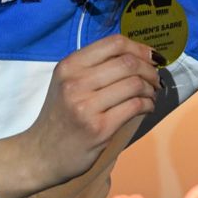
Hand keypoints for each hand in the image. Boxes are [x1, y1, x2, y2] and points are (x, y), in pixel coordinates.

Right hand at [0, 35, 160, 197]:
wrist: (41, 154)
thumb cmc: (60, 116)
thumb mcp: (67, 83)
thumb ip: (95, 67)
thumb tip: (139, 56)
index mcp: (69, 66)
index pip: (114, 43)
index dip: (140, 48)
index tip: (151, 57)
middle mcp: (75, 82)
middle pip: (128, 63)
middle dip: (150, 70)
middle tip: (156, 79)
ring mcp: (86, 106)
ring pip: (135, 84)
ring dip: (151, 89)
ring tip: (151, 95)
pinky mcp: (99, 128)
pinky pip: (135, 106)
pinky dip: (148, 104)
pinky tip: (147, 107)